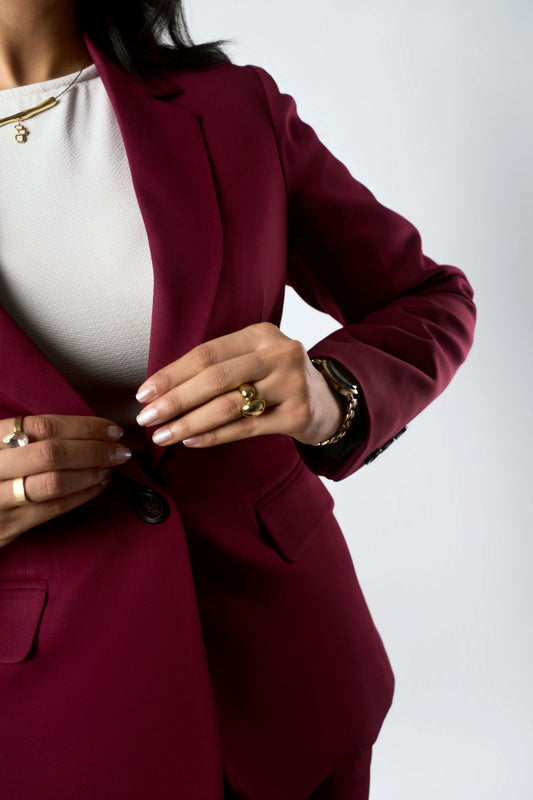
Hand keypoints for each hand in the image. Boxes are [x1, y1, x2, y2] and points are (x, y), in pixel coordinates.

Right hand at [0, 415, 131, 548]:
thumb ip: (22, 437)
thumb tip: (79, 430)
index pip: (42, 426)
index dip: (83, 426)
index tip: (110, 429)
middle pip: (52, 453)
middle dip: (94, 450)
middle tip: (120, 450)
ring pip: (55, 482)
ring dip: (91, 473)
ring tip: (111, 467)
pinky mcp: (7, 527)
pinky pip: (53, 509)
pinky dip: (82, 495)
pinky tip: (99, 485)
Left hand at [135, 322, 344, 447]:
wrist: (327, 400)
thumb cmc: (276, 379)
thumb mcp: (254, 358)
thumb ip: (218, 366)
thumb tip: (160, 390)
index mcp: (261, 333)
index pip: (206, 353)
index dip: (172, 374)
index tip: (144, 393)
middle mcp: (279, 354)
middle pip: (215, 378)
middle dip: (175, 400)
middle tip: (147, 417)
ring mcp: (291, 384)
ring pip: (229, 405)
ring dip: (189, 423)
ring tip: (163, 435)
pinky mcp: (298, 414)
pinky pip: (245, 428)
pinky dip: (214, 436)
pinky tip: (192, 441)